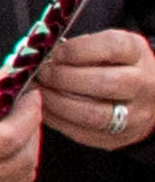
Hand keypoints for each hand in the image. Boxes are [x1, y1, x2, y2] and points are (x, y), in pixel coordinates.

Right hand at [0, 76, 45, 181]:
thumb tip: (8, 78)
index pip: (10, 137)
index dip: (29, 115)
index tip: (31, 98)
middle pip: (23, 158)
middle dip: (32, 130)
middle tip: (25, 111)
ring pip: (23, 175)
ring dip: (27, 150)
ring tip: (16, 131)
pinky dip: (16, 168)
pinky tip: (4, 153)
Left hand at [40, 25, 154, 156]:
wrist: (141, 95)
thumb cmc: (113, 65)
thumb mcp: (105, 45)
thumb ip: (80, 47)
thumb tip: (43, 56)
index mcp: (136, 53)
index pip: (112, 48)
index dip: (77, 50)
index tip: (54, 53)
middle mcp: (141, 83)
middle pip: (104, 82)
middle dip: (64, 78)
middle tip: (42, 74)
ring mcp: (133, 113)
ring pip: (93, 113)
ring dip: (57, 103)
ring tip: (39, 92)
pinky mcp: (117, 137)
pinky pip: (82, 132)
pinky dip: (56, 120)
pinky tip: (42, 108)